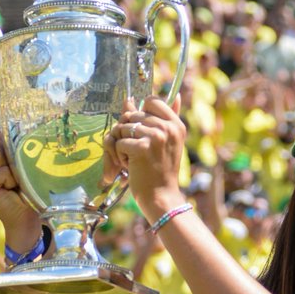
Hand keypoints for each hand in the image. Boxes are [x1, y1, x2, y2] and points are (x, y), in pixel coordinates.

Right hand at [0, 125, 40, 252]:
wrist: (25, 216)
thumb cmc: (21, 188)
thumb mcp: (10, 162)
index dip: (0, 145)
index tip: (8, 160)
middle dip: (6, 156)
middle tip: (10, 174)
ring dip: (10, 168)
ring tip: (11, 182)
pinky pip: (0, 171)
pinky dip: (11, 178)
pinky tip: (10, 189)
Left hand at [110, 96, 185, 221]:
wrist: (161, 197)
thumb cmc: (161, 172)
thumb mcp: (168, 143)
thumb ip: (162, 119)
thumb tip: (160, 96)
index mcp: (176, 124)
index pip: (151, 100)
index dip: (140, 112)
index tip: (141, 130)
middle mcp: (168, 127)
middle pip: (131, 114)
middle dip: (126, 133)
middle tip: (135, 151)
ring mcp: (155, 136)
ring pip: (122, 127)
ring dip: (121, 145)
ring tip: (133, 159)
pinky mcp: (141, 147)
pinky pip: (118, 143)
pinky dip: (119, 156)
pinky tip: (131, 166)